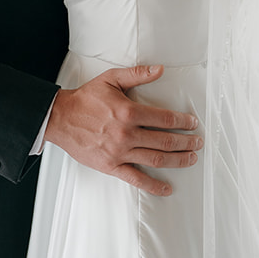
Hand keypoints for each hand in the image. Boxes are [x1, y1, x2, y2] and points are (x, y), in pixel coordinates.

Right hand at [43, 65, 201, 197]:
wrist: (60, 118)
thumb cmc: (85, 99)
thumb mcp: (111, 79)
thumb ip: (137, 74)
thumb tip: (159, 69)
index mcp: (128, 111)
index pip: (164, 119)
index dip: (182, 122)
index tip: (192, 123)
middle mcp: (126, 133)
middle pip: (165, 141)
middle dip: (186, 142)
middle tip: (198, 142)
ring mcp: (119, 152)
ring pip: (156, 159)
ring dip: (178, 160)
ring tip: (191, 159)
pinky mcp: (111, 166)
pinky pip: (136, 179)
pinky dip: (154, 185)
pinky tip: (167, 188)